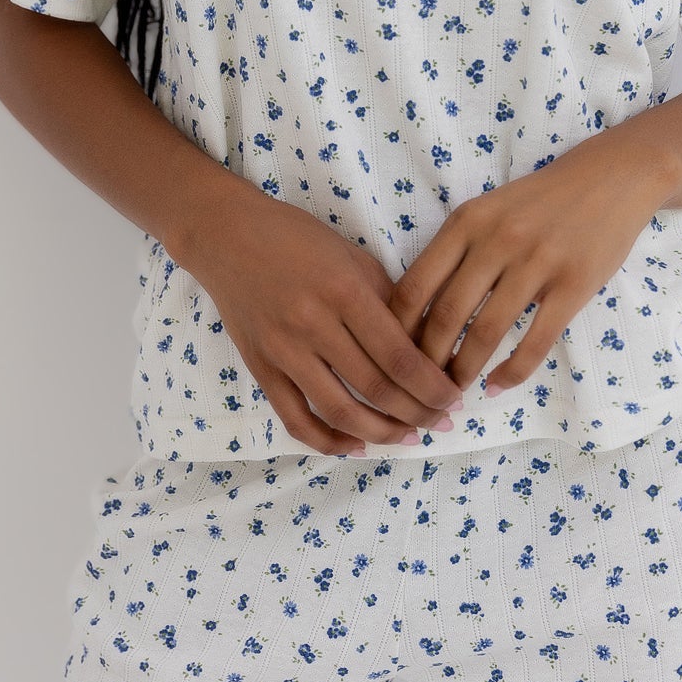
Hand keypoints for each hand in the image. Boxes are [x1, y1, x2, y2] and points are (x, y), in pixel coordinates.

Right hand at [179, 184, 465, 454]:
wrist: (228, 236)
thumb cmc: (298, 239)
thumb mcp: (354, 257)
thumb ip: (389, 300)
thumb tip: (427, 346)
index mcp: (344, 291)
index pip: (398, 354)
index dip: (431, 385)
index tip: (454, 397)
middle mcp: (313, 325)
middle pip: (375, 388)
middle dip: (417, 412)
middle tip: (441, 421)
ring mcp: (282, 351)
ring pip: (339, 412)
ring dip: (381, 433)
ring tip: (409, 437)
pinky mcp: (260, 369)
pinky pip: (296, 420)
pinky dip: (329, 442)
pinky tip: (358, 445)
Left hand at [385, 133, 666, 398]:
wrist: (610, 179)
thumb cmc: (539, 202)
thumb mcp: (487, 211)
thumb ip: (455, 252)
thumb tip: (415, 313)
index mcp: (466, 221)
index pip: (415, 285)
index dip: (399, 330)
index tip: (394, 356)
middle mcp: (497, 240)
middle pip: (447, 315)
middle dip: (428, 361)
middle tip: (422, 386)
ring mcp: (538, 262)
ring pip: (487, 332)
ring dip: (465, 371)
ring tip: (456, 391)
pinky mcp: (574, 284)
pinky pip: (536, 341)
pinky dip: (513, 372)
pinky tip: (499, 384)